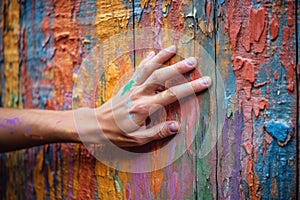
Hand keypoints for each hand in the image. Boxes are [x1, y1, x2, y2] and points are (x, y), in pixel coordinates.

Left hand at [80, 45, 211, 146]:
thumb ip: (158, 132)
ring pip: (149, 68)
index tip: (204, 82)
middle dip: (179, 68)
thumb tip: (176, 126)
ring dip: (162, 57)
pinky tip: (153, 53)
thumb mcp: (138, 139)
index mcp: (144, 107)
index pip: (172, 95)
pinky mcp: (127, 85)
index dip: (190, 87)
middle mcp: (139, 93)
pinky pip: (138, 69)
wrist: (96, 125)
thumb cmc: (117, 134)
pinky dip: (146, 60)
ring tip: (174, 48)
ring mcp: (132, 87)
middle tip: (194, 61)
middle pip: (162, 76)